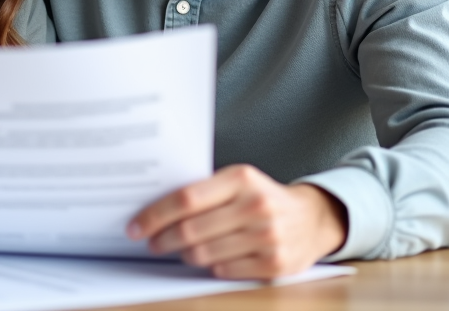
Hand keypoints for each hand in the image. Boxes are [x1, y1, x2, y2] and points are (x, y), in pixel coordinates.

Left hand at [128, 164, 346, 278]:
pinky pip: (224, 271)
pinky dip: (211, 267)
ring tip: (180, 250)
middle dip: (161, 239)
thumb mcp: (238, 182)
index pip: (186, 198)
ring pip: (203, 254)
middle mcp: (256, 205)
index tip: (135, 225)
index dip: (155, 215)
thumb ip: (204, 191)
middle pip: (190, 230)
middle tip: (150, 242)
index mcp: (241, 178)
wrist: (312, 219)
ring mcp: (267, 236)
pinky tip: (210, 259)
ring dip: (184, 255)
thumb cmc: (262, 198)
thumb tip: (154, 209)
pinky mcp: (275, 264)